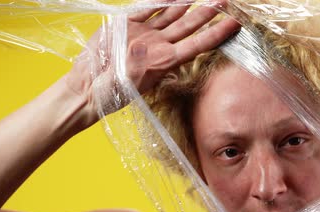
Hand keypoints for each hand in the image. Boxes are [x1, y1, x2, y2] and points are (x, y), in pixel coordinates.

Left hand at [63, 0, 239, 125]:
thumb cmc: (114, 94)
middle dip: (208, 13)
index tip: (233, 23)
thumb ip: (160, 68)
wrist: (86, 89)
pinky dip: (162, 0)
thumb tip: (172, 58)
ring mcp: (141, 32)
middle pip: (188, 25)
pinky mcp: (124, 24)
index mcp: (164, 62)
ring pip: (172, 14)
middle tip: (225, 2)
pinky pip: (147, 7)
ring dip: (190, 5)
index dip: (217, 33)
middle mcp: (156, 44)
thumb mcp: (144, 86)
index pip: (199, 44)